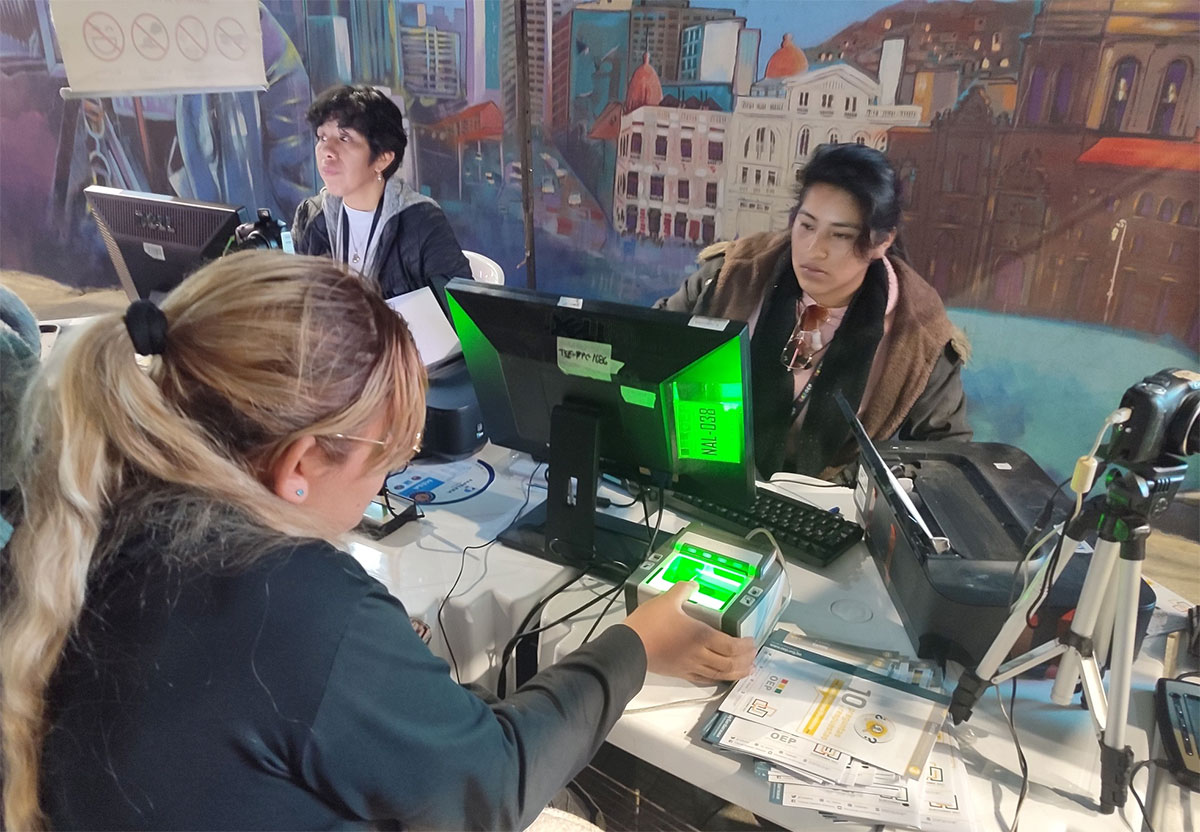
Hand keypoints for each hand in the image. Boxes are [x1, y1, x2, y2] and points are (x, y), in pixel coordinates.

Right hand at [622, 581, 755, 683]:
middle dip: (745, 661)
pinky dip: (715, 679)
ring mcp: (690, 666)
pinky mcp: (679, 672)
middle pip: (729, 664)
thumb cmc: (649, 625)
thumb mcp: (667, 600)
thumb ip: (683, 590)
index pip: (732, 646)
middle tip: (752, 657)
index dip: (745, 647)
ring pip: (719, 674)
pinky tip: (717, 677)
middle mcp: (699, 654)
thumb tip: (692, 583)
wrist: (629, 646)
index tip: (751, 643)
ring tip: (744, 671)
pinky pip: (702, 679)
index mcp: (701, 636)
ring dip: (735, 673)